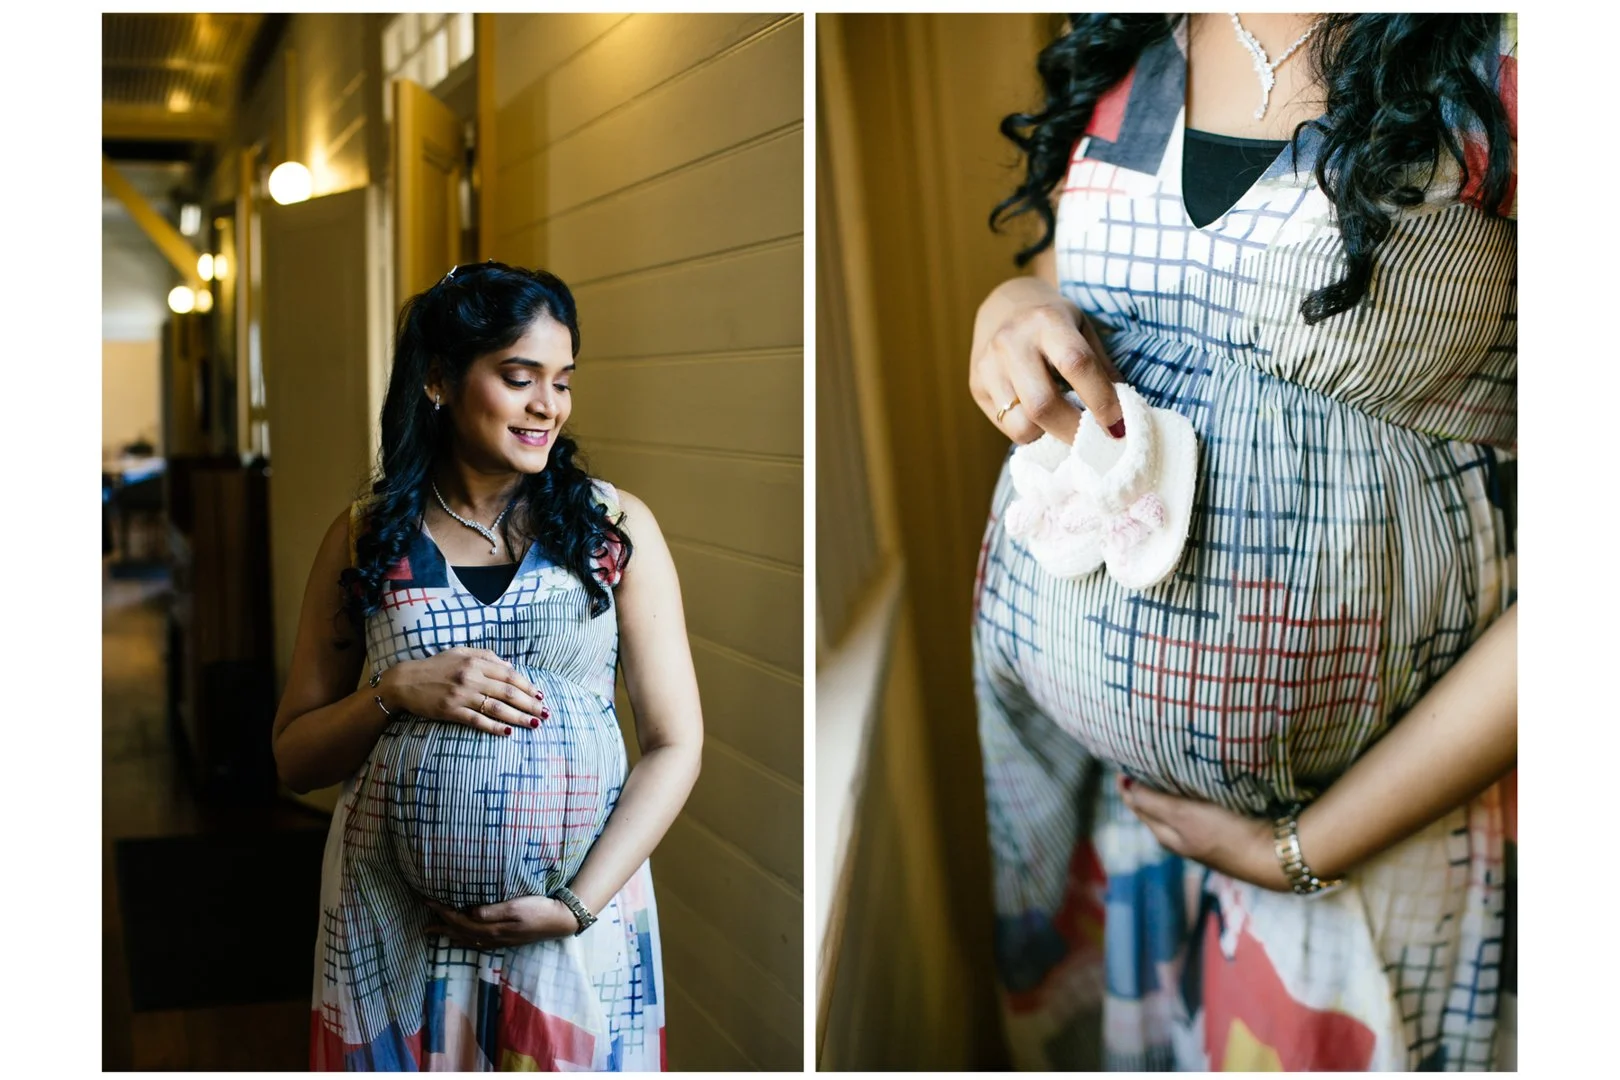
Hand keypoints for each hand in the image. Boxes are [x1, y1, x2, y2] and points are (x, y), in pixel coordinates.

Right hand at [377, 646, 548, 736]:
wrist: (405, 681)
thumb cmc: (436, 667)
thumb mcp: (461, 653)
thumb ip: (487, 657)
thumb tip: (511, 666)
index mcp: (475, 662)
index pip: (510, 675)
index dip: (528, 686)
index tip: (540, 695)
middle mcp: (471, 678)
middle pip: (508, 692)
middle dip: (529, 704)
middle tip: (545, 713)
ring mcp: (461, 695)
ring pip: (497, 708)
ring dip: (518, 717)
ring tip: (534, 724)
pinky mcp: (451, 711)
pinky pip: (477, 721)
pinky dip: (494, 727)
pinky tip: (508, 732)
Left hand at [423, 895, 580, 948]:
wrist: (560, 920)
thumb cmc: (539, 910)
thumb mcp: (516, 907)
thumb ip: (492, 911)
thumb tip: (469, 913)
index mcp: (492, 929)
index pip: (460, 920)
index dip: (442, 912)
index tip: (427, 902)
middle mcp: (492, 938)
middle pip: (460, 932)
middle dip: (442, 926)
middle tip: (424, 924)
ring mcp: (498, 941)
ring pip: (467, 939)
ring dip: (450, 935)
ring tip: (436, 933)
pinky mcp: (505, 940)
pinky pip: (477, 942)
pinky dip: (465, 940)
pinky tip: (464, 938)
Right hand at [969, 290, 1125, 444]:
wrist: (1004, 306)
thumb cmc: (1052, 322)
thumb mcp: (1083, 330)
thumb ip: (1101, 369)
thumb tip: (1120, 418)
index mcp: (1046, 321)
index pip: (1076, 365)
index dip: (1101, 400)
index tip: (1118, 426)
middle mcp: (1011, 342)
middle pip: (1042, 404)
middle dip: (1074, 430)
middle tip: (1094, 440)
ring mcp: (988, 366)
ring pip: (1020, 425)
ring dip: (1050, 435)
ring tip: (1065, 427)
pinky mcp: (976, 385)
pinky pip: (1006, 425)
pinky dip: (1030, 431)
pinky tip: (1042, 421)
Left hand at [1117, 775, 1290, 891]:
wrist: (1273, 855)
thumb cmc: (1226, 834)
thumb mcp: (1183, 816)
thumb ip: (1153, 803)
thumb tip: (1125, 787)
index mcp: (1165, 835)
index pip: (1137, 805)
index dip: (1128, 784)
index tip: (1122, 759)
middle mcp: (1180, 836)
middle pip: (1154, 806)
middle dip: (1144, 784)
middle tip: (1140, 755)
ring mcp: (1202, 833)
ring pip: (1176, 805)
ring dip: (1167, 786)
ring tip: (1163, 761)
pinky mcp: (1223, 827)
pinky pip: (1197, 805)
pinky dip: (1189, 791)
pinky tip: (1196, 778)